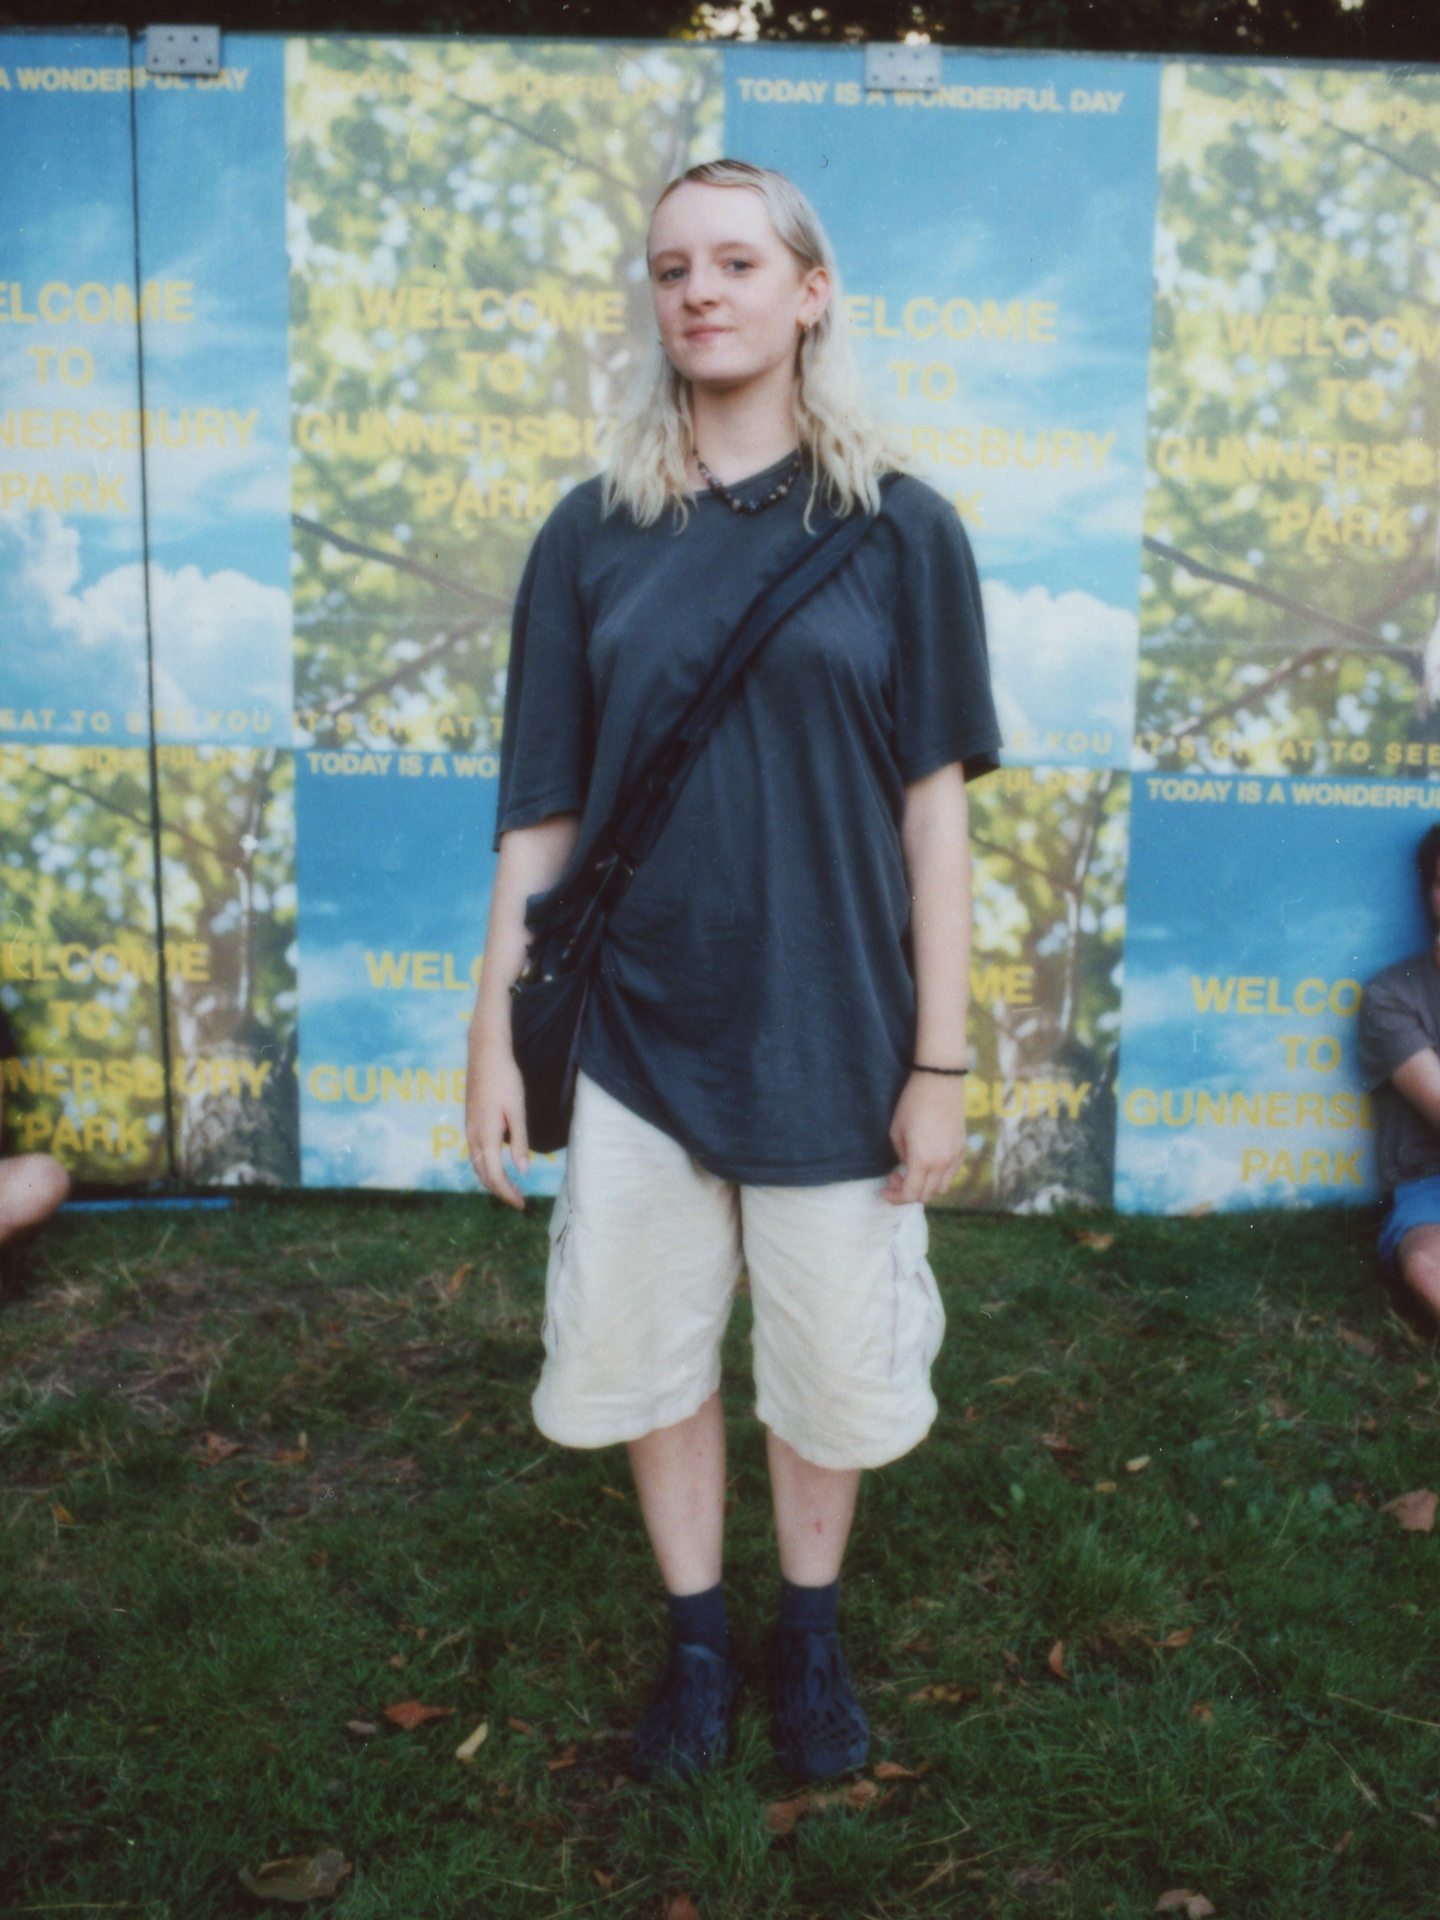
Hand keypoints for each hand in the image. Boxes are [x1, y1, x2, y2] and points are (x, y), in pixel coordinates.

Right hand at [465, 1020, 529, 1210]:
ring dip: (492, 1180)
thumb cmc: (505, 1079)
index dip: (507, 1193)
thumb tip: (522, 1170)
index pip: (494, 1175)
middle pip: (482, 1174)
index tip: (522, 1204)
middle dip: (500, 1191)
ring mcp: (469, 1128)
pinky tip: (498, 1164)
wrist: (485, 1054)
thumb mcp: (517, 1110)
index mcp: (486, 1135)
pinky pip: (475, 1153)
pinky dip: (486, 1167)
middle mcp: (473, 1135)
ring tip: (510, 1187)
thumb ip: (519, 1141)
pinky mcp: (470, 1121)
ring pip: (476, 1165)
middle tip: (519, 1200)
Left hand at [883, 1071, 965, 1204]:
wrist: (939, 1082)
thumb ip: (901, 1156)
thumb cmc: (912, 1104)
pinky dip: (939, 1177)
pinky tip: (928, 1164)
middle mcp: (942, 1163)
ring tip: (913, 1171)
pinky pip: (952, 1174)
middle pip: (926, 1195)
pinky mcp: (962, 1149)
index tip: (885, 1190)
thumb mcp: (896, 1132)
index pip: (911, 1194)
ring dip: (925, 1187)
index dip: (895, 1197)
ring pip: (941, 1188)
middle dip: (907, 1192)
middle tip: (895, 1177)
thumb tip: (907, 1168)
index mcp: (922, 1159)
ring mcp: (955, 1157)